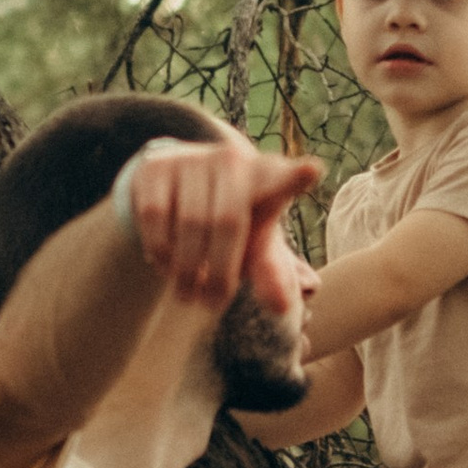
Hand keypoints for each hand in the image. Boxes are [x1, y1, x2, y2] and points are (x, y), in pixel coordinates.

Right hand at [125, 129, 320, 310]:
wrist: (182, 189)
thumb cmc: (233, 221)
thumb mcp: (254, 245)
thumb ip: (270, 272)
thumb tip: (281, 308)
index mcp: (266, 176)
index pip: (282, 177)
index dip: (296, 176)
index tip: (311, 171)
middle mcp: (231, 160)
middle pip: (227, 222)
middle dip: (219, 272)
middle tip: (212, 305)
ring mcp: (192, 159)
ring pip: (188, 223)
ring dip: (186, 270)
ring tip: (188, 293)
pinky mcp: (156, 167)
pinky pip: (156, 216)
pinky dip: (160, 251)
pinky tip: (165, 265)